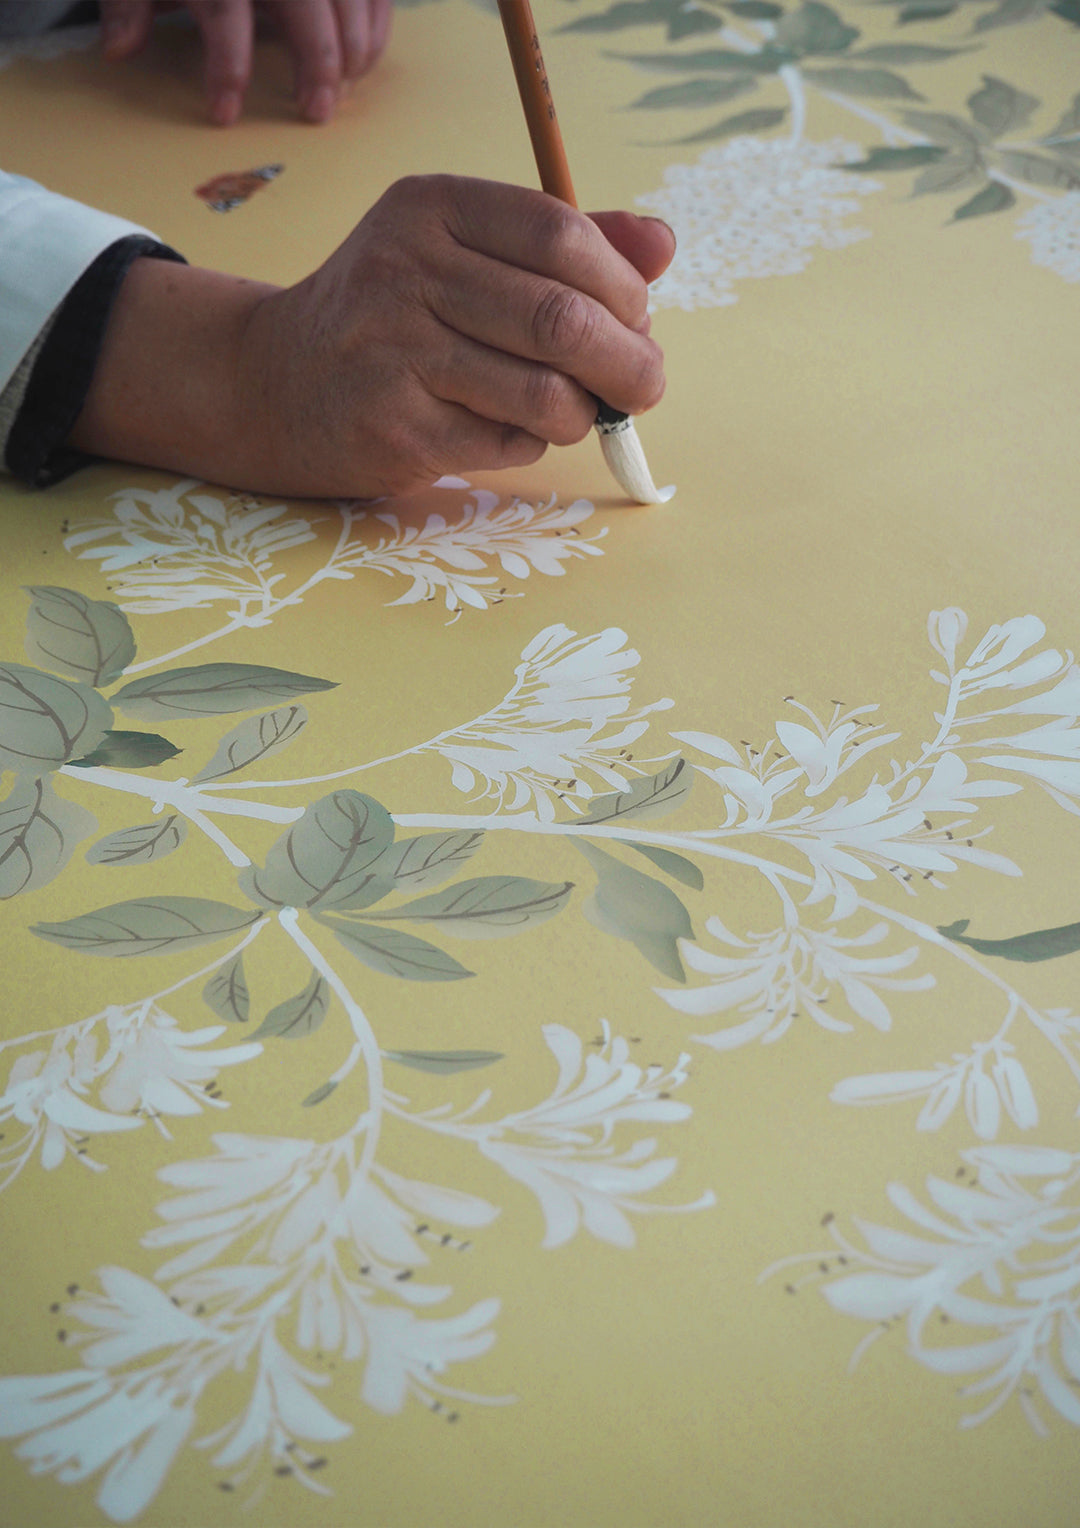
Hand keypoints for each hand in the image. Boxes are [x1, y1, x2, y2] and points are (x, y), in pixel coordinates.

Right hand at [70, 177, 675, 499]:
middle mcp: (406, 270)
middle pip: (561, 319)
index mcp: (432, 208)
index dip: (622, 286)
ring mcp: (393, 352)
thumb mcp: (461, 253)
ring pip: (543, 393)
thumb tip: (662, 244)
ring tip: (572, 411)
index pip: (561, 234)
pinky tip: (510, 430)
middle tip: (644, 385)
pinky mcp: (394, 428)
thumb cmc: (392, 315)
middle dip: (626, 362)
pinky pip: (506, 443)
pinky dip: (530, 444)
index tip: (637, 319)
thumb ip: (563, 245)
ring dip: (581, 413)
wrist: (275, 383)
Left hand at [99, 0, 391, 124]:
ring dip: (354, 50)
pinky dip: (376, 28)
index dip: (226, 66)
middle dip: (318, 62)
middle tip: (315, 113)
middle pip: (308, 6)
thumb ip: (130, 4)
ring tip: (341, 92)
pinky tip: (363, 63)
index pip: (224, 12)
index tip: (223, 114)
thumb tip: (119, 49)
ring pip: (352, 0)